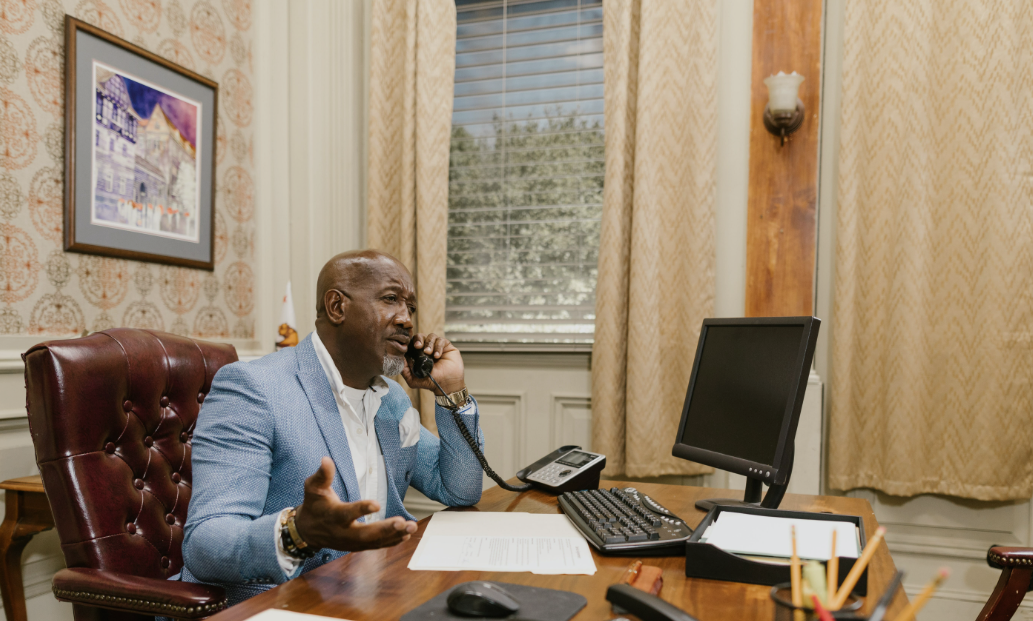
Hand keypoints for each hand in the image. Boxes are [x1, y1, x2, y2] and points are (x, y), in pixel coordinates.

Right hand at [293, 457, 416, 551]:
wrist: (308, 532)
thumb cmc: (314, 505)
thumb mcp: (313, 488)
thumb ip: (322, 475)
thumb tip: (326, 459)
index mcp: (334, 516)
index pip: (347, 513)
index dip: (361, 509)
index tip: (377, 504)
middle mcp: (344, 532)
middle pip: (366, 533)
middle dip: (385, 529)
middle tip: (403, 523)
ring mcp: (352, 542)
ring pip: (375, 542)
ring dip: (395, 535)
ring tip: (412, 527)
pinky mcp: (358, 546)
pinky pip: (376, 546)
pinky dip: (392, 541)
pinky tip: (406, 536)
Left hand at [401, 333, 465, 394]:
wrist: (447, 384)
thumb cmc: (431, 382)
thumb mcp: (413, 379)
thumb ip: (404, 370)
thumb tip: (398, 359)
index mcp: (418, 354)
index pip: (412, 343)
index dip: (410, 342)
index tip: (410, 347)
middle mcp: (427, 349)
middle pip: (421, 336)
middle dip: (418, 339)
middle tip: (418, 346)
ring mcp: (437, 346)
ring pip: (431, 336)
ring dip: (429, 344)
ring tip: (429, 353)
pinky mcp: (447, 346)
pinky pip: (441, 340)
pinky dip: (438, 347)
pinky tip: (437, 356)